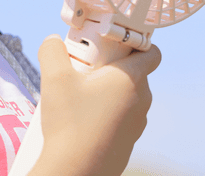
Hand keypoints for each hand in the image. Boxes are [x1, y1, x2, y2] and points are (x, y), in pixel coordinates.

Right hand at [33, 34, 161, 175]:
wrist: (76, 172)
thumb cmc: (70, 124)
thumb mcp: (54, 78)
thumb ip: (52, 51)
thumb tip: (52, 41)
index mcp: (132, 78)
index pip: (152, 51)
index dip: (135, 42)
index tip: (112, 43)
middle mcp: (141, 99)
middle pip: (133, 71)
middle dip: (110, 66)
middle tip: (84, 67)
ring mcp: (137, 123)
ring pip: (125, 96)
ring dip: (106, 91)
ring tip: (78, 95)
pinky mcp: (128, 142)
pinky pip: (120, 118)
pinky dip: (105, 113)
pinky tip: (82, 119)